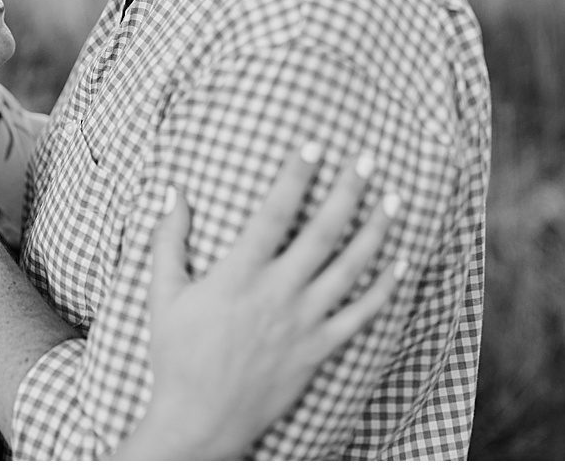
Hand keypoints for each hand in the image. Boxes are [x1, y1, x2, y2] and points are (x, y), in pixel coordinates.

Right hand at [120, 145, 400, 458]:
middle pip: (324, 232)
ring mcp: (304, 322)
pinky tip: (401, 265)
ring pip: (351, 268)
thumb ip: (169, 240)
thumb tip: (172, 193)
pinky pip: (362, 315)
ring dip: (377, 231)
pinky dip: (385, 289)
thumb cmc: (175, 354)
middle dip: (349, 191)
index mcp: (239, 274)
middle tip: (369, 160)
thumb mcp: (163, 294)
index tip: (314, 145)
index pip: (275, 213)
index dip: (296, 176)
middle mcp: (278, 293)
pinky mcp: (319, 349)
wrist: (200, 418)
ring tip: (395, 200)